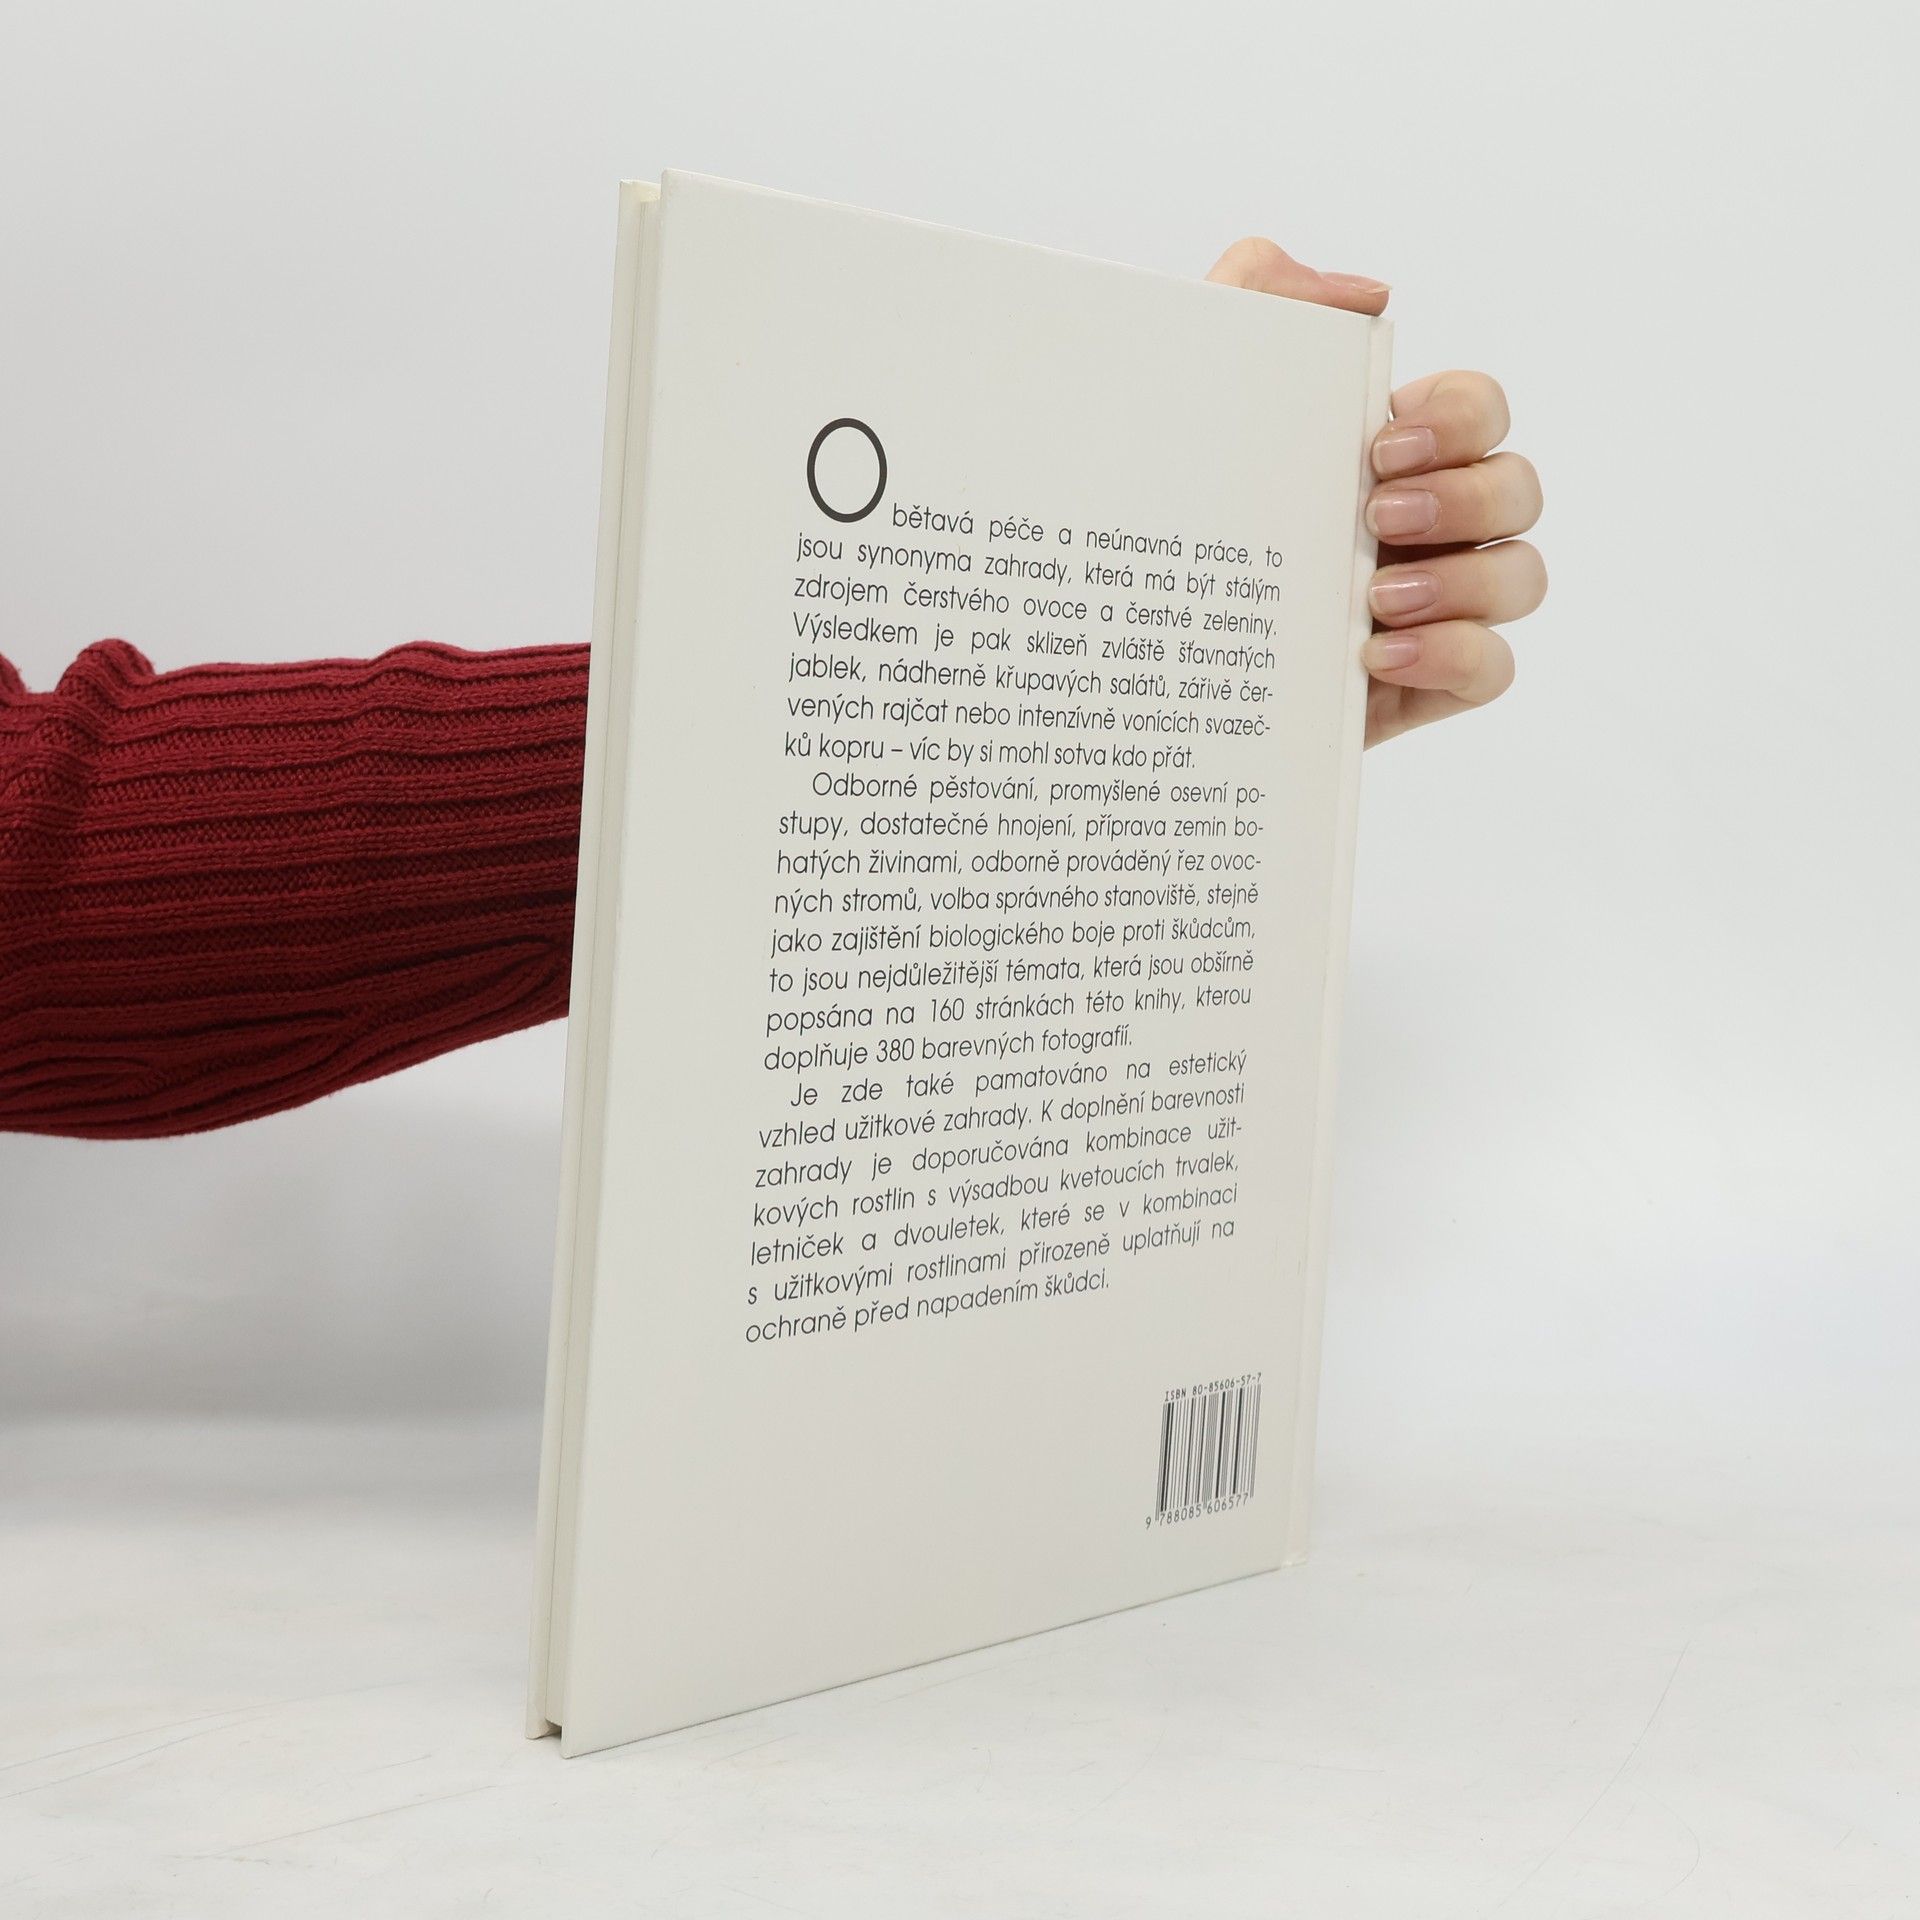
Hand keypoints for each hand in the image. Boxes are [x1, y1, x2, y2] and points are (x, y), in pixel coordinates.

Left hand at [1206, 238, 1545, 745]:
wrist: (1122, 651)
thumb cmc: (1161, 517)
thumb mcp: (1186, 395)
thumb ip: (1260, 296)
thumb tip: (1370, 296)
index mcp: (1384, 453)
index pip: (1480, 409)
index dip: (1461, 419)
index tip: (1382, 444)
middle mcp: (1421, 525)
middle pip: (1517, 491)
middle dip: (1466, 498)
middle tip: (1375, 515)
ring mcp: (1427, 607)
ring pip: (1520, 578)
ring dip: (1466, 582)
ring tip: (1376, 598)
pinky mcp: (1415, 687)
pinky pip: (1492, 668)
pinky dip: (1456, 656)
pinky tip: (1380, 656)